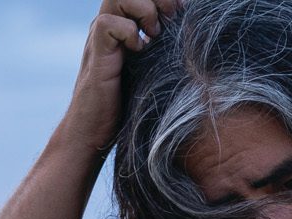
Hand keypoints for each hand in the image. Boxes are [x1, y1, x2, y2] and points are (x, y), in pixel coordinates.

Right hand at [57, 0, 179, 153]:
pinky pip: (107, 24)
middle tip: (172, 18)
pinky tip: (139, 52)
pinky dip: (128, 33)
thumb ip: (165, 49)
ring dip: (143, 10)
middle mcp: (110, 26)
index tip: (182, 12)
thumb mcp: (153, 70)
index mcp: (125, 25)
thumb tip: (197, 35)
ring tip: (154, 34)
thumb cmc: (127, 105)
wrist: (94, 133)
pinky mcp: (96, 55)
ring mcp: (101, 39)